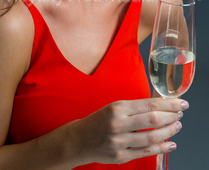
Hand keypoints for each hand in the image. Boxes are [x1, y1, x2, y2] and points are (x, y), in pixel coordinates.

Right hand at [68, 98, 187, 165]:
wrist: (79, 140)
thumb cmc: (98, 121)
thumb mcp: (114, 107)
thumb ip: (135, 107)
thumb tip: (160, 105)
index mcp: (117, 108)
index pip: (150, 104)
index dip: (169, 104)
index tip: (181, 103)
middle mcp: (118, 124)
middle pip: (153, 120)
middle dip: (171, 116)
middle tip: (180, 114)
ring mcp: (119, 142)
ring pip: (152, 137)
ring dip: (169, 132)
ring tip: (176, 127)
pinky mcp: (120, 156)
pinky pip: (146, 152)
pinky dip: (161, 148)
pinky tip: (170, 144)